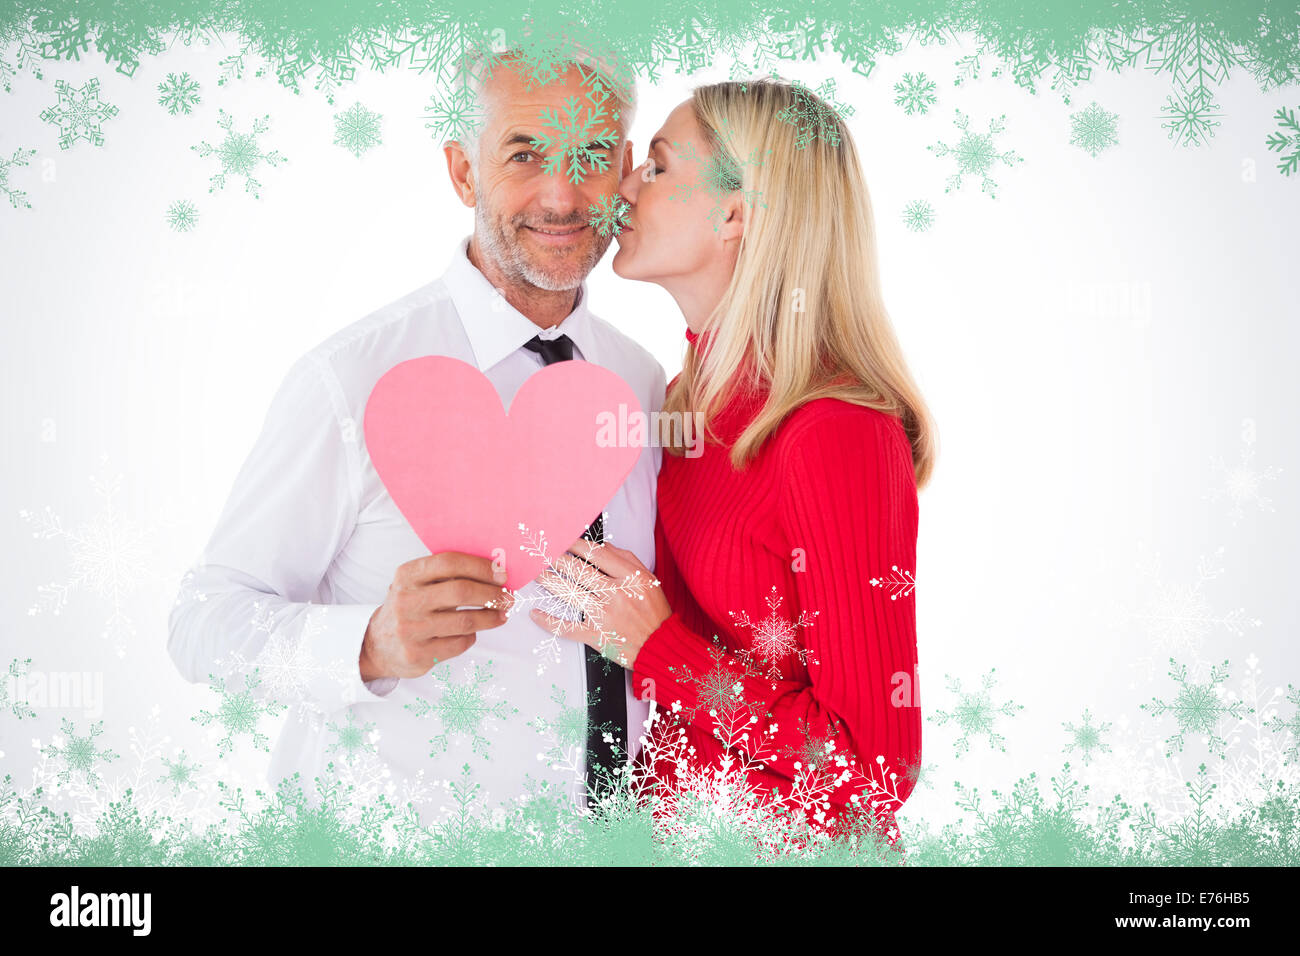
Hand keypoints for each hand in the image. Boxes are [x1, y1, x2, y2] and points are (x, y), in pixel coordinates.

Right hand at [360, 552, 513, 680]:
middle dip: (491, 594)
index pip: (449, 563)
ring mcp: (411, 629)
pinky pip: (459, 643)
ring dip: (490, 618)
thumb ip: (445, 576)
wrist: (377, 645)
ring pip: (465, 622)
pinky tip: (472, 633)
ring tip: (501, 615)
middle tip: (508, 597)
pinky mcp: (418, 654)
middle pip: (461, 592)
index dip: (480, 567)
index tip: (502, 574)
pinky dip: (471, 637)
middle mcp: (406, 600)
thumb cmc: (409, 607)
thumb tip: (494, 572)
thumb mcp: (416, 584)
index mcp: (407, 575)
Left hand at [529, 538, 669, 669]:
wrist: (661, 646)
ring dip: (548, 582)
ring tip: (537, 573)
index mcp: (629, 578)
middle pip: (577, 570)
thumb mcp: (648, 579)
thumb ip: (626, 559)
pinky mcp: (596, 635)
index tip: (563, 538)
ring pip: (568, 594)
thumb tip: (602, 546)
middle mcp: (615, 594)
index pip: (596, 554)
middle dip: (556, 558)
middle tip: (542, 552)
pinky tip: (536, 613)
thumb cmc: (654, 613)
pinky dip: (549, 621)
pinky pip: (567, 627)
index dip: (575, 544)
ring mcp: (604, 616)